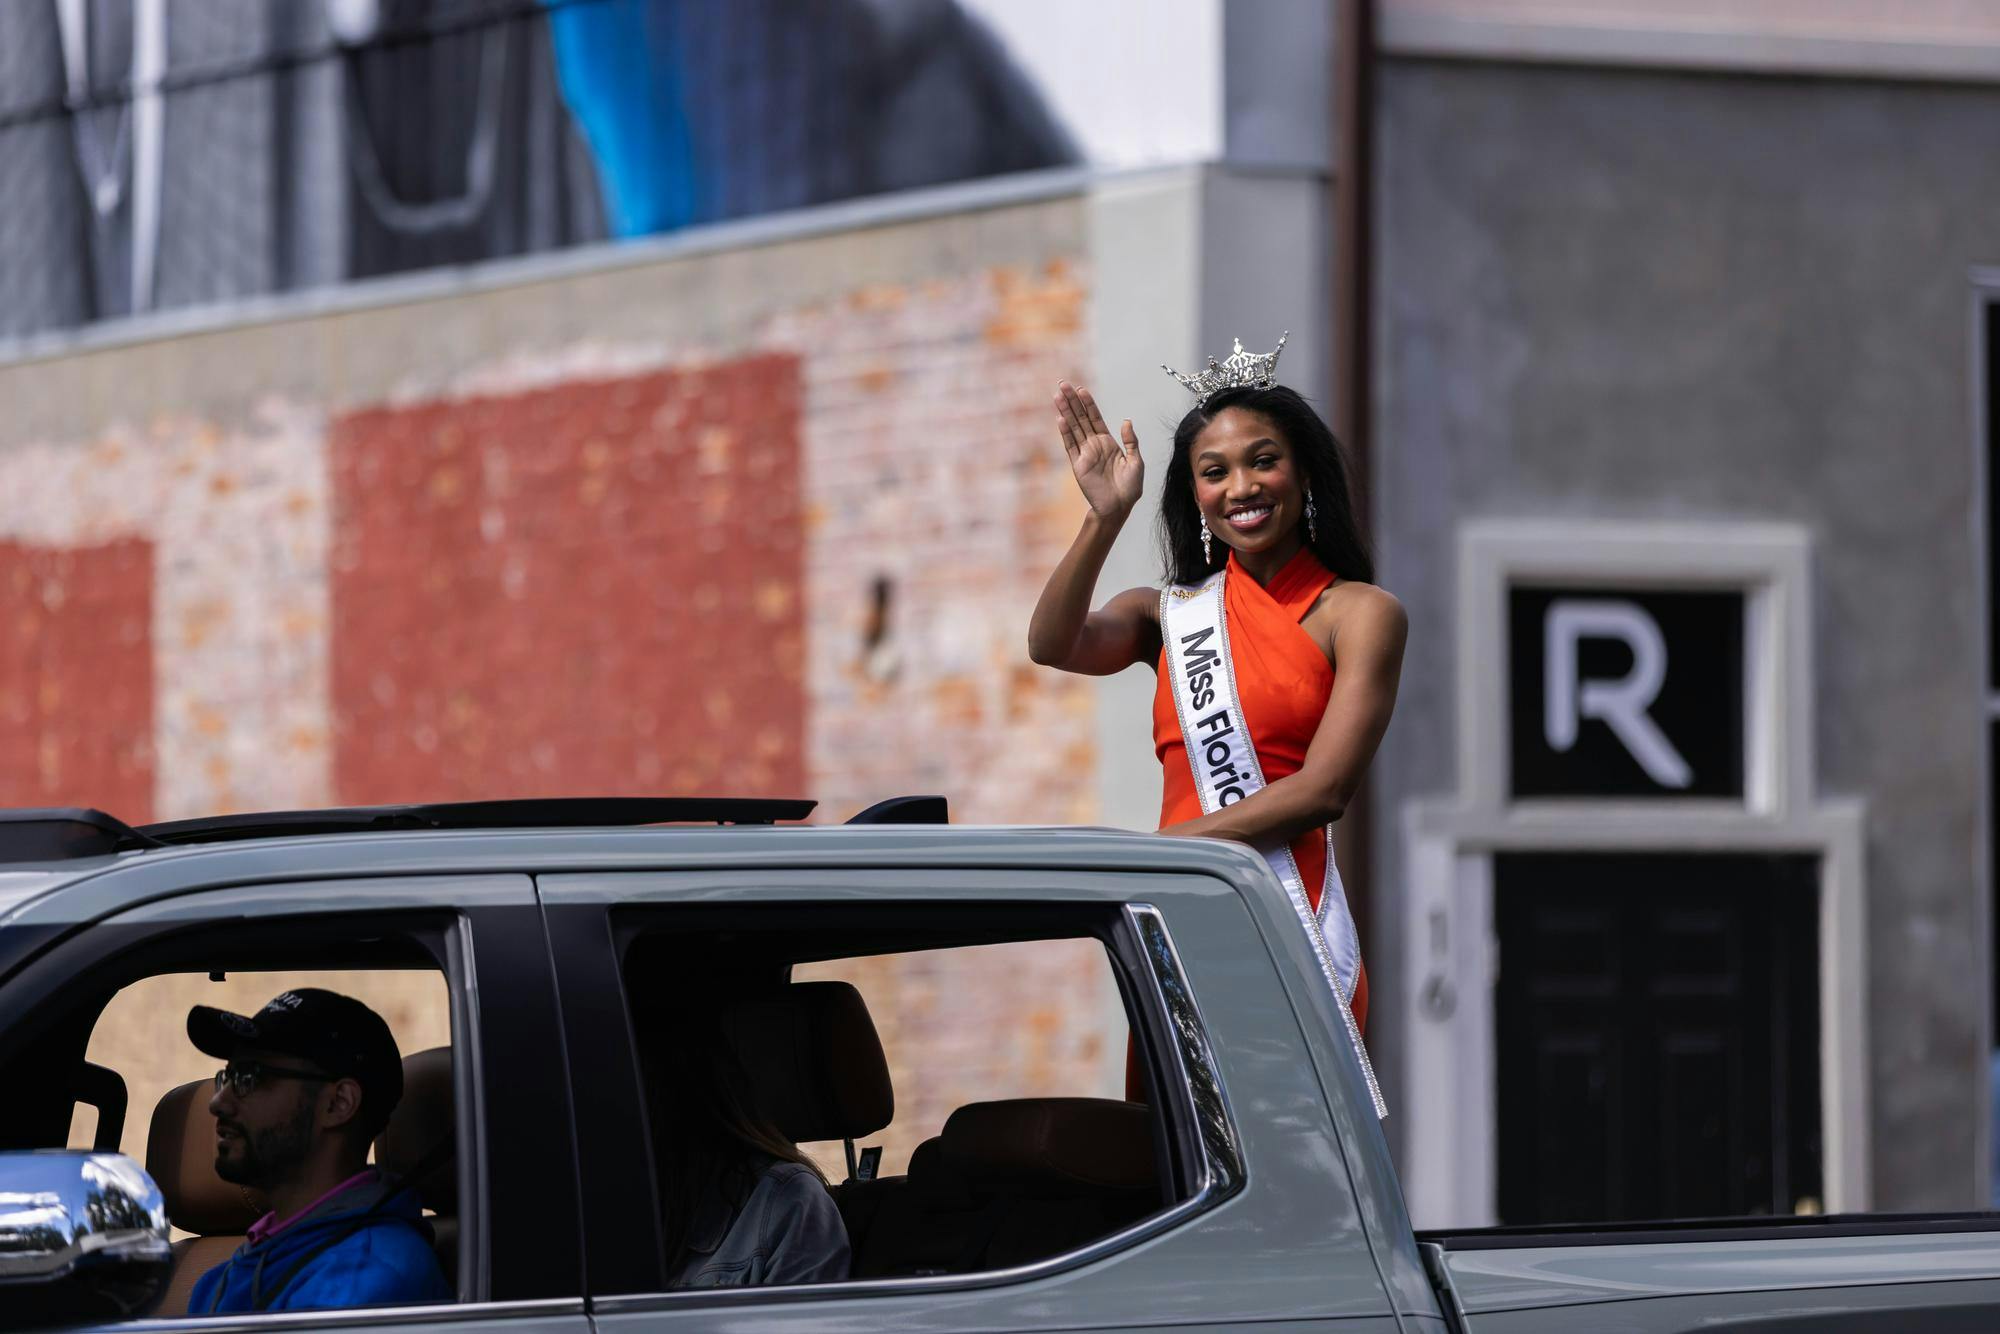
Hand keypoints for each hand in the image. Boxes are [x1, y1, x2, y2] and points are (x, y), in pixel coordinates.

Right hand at [1055, 382, 1141, 520]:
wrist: (1118, 508)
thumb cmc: (1130, 488)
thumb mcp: (1136, 462)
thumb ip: (1131, 441)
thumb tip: (1127, 421)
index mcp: (1109, 442)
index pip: (1095, 418)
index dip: (1088, 404)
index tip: (1081, 389)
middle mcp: (1094, 445)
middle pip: (1081, 418)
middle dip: (1072, 401)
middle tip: (1063, 385)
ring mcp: (1085, 454)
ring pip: (1073, 428)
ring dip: (1065, 412)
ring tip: (1058, 396)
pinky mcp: (1078, 465)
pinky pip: (1070, 445)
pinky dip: (1065, 432)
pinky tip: (1060, 419)